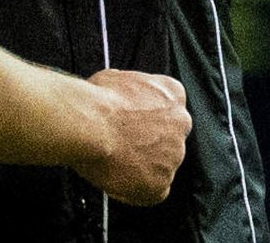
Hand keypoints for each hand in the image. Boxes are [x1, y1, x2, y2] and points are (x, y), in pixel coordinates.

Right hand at [76, 68, 190, 205]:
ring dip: (142, 165)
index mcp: (173, 94)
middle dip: (148, 143)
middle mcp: (179, 124)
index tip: (134, 122)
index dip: (149, 118)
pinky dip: (135, 188)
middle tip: (122, 142)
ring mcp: (173, 156)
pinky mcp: (161, 183)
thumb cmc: (97, 100)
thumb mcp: (114, 77)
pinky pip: (151, 191)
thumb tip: (119, 95)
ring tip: (113, 158)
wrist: (90, 124)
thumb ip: (130, 91)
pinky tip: (116, 176)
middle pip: (168, 138)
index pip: (169, 108)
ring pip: (160, 165)